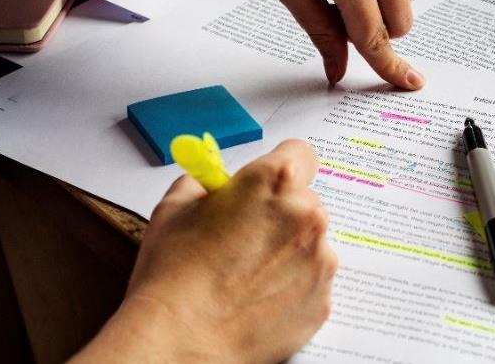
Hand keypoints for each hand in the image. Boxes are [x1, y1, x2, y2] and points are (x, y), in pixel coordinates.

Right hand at [77, 140, 335, 362]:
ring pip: (310, 244)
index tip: (268, 183)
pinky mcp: (322, 301)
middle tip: (244, 237)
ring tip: (245, 275)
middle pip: (305, 201)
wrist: (178, 342)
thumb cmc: (173, 277)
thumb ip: (204, 182)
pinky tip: (256, 298)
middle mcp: (306, 217)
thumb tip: (213, 181)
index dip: (279, 166)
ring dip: (287, 252)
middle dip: (279, 214)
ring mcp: (320, 262)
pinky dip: (291, 287)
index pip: (299, 153)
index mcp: (273, 182)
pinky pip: (311, 283)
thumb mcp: (174, 207)